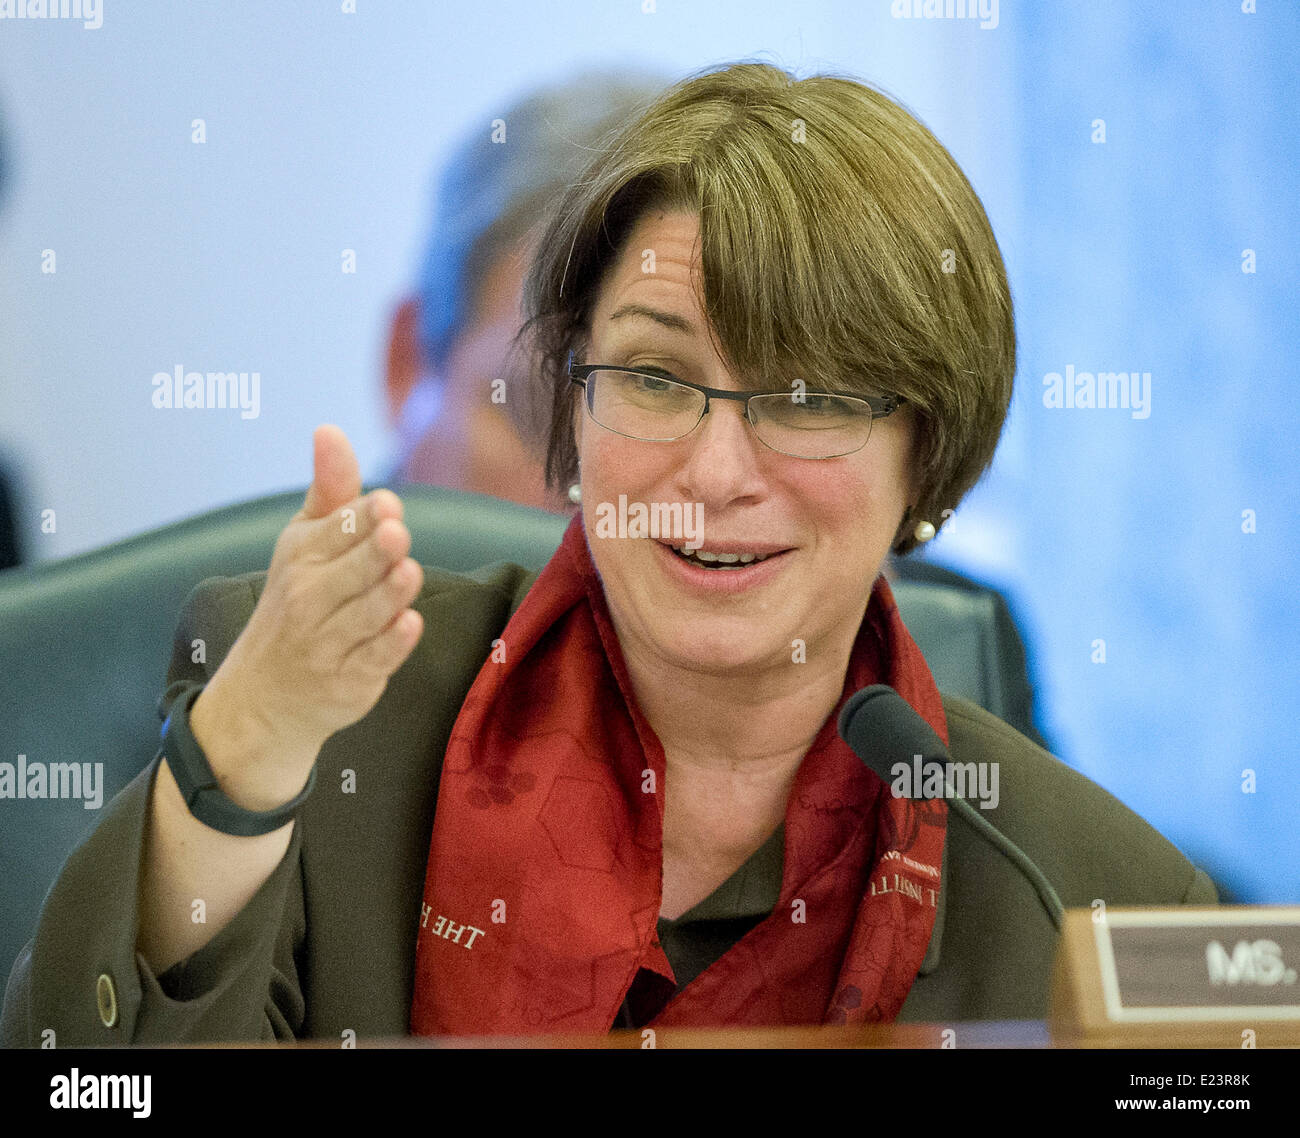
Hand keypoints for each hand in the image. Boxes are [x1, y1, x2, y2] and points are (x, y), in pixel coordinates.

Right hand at [197, 425, 424, 786]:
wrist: (266, 694)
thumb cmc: (299, 601)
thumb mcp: (305, 541)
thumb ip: (331, 489)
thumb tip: (329, 428)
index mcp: (302, 554)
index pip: (341, 529)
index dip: (368, 517)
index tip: (387, 505)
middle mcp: (311, 597)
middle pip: (356, 569)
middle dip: (376, 552)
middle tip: (395, 534)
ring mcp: (329, 642)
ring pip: (368, 613)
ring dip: (390, 593)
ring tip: (408, 572)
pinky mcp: (351, 680)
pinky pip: (376, 658)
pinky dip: (392, 643)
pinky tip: (409, 624)